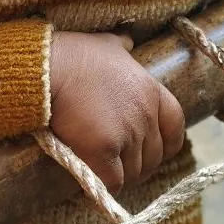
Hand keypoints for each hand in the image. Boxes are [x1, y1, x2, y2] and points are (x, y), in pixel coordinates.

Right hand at [50, 31, 184, 193]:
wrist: (47, 69)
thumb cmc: (74, 55)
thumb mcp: (106, 43)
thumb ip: (123, 47)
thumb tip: (129, 41)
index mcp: (150, 90)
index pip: (175, 126)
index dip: (166, 142)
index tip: (152, 148)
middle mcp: (145, 114)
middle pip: (153, 155)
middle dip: (137, 161)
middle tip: (116, 160)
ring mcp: (126, 134)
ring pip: (134, 172)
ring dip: (119, 173)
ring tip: (100, 166)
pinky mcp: (104, 151)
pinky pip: (113, 181)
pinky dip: (104, 183)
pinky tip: (90, 174)